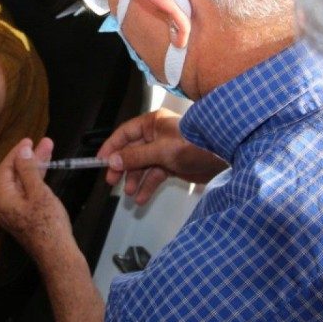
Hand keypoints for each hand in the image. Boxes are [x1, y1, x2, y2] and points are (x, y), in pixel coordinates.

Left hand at [0, 137, 74, 258]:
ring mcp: (15, 212)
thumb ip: (28, 170)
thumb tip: (22, 152)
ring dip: (36, 167)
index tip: (29, 140)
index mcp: (3, 199)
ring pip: (23, 183)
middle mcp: (5, 206)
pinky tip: (46, 173)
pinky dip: (37, 181)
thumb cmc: (48, 225)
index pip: (5, 168)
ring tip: (49, 151)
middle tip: (44, 143)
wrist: (58, 255)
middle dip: (30, 158)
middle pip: (15, 175)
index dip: (17, 153)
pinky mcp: (26, 217)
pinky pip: (28, 193)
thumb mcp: (38, 192)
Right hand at [99, 108, 224, 204]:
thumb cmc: (194, 145)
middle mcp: (156, 135)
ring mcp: (165, 150)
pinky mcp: (173, 164)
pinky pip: (155, 175)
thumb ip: (135, 156)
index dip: (111, 147)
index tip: (99, 161)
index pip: (124, 134)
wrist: (223, 157)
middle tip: (111, 181)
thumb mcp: (161, 150)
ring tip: (130, 193)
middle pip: (132, 151)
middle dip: (122, 167)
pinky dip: (148, 185)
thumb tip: (112, 161)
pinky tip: (142, 197)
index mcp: (152, 123)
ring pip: (142, 165)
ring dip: (135, 179)